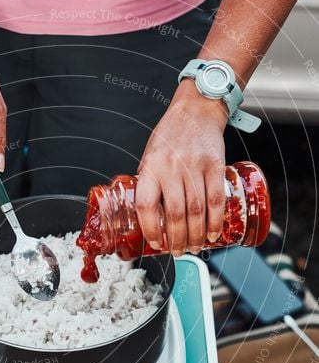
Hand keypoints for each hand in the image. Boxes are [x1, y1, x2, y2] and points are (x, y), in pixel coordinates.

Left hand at [136, 80, 228, 255]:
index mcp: (150, 167)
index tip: (156, 243)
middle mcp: (171, 167)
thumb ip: (150, 184)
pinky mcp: (215, 165)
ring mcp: (194, 166)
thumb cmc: (170, 136)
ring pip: (197, 210)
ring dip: (197, 235)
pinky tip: (214, 234)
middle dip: (178, 239)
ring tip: (196, 247)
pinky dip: (216, 221)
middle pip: (175, 213)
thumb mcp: (149, 156)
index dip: (151, 229)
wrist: (196, 110)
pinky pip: (216, 199)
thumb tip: (150, 218)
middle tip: (179, 252)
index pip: (146, 205)